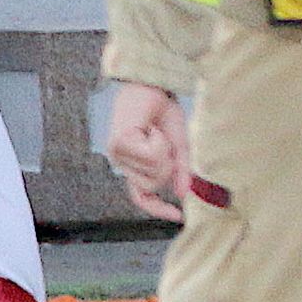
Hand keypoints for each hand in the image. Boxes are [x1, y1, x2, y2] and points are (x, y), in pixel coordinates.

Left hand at [107, 83, 191, 225]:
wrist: (152, 85)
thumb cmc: (162, 112)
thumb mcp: (177, 146)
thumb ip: (180, 172)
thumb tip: (183, 195)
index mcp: (134, 166)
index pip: (141, 197)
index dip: (159, 209)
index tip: (178, 217)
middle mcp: (122, 163)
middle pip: (154, 184)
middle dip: (168, 164)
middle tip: (163, 139)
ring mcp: (117, 155)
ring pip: (153, 171)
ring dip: (163, 149)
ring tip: (155, 131)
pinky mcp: (118, 144)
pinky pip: (151, 156)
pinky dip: (158, 141)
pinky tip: (150, 127)